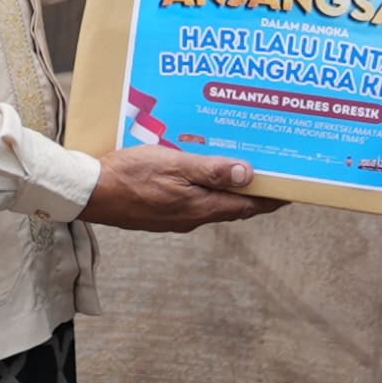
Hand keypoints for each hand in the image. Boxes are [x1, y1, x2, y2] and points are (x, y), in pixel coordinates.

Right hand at [79, 144, 277, 232]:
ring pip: (213, 204)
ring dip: (230, 190)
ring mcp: (176, 218)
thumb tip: (248, 174)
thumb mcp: (174, 164)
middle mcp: (193, 218)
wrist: (89, 193)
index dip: (272, 198)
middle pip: (234, 206)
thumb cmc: (129, 175)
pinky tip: (202, 175)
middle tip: (273, 174)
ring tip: (241, 170)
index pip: (248, 205)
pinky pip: (193, 202)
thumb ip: (211, 170)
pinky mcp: (161, 213)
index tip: (293, 189)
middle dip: (255, 192)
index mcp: (201, 207)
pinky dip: (206, 190)